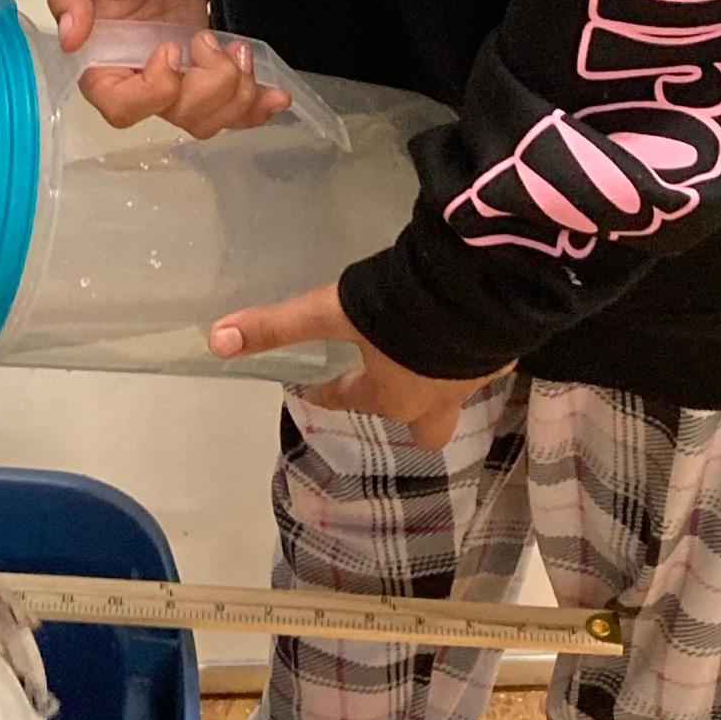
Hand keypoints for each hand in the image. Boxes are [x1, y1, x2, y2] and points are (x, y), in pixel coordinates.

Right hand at [49, 0, 291, 140]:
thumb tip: (70, 35)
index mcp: (101, 59)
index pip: (121, 108)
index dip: (153, 93)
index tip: (170, 49)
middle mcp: (137, 75)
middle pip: (174, 116)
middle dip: (208, 88)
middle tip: (212, 42)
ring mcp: (176, 75)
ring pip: (206, 118)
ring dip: (236, 94)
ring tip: (239, 51)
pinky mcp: (206, 67)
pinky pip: (231, 106)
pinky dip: (255, 107)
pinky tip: (274, 94)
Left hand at [206, 283, 501, 452]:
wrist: (479, 287)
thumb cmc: (398, 309)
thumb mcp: (329, 312)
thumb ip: (276, 326)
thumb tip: (214, 340)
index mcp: (392, 396)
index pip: (353, 401)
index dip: (333, 394)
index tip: (320, 387)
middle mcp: (437, 399)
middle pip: (428, 432)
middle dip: (412, 420)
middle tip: (397, 393)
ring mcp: (477, 378)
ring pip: (459, 397)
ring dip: (445, 384)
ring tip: (434, 355)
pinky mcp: (506, 350)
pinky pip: (488, 360)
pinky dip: (475, 350)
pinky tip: (470, 328)